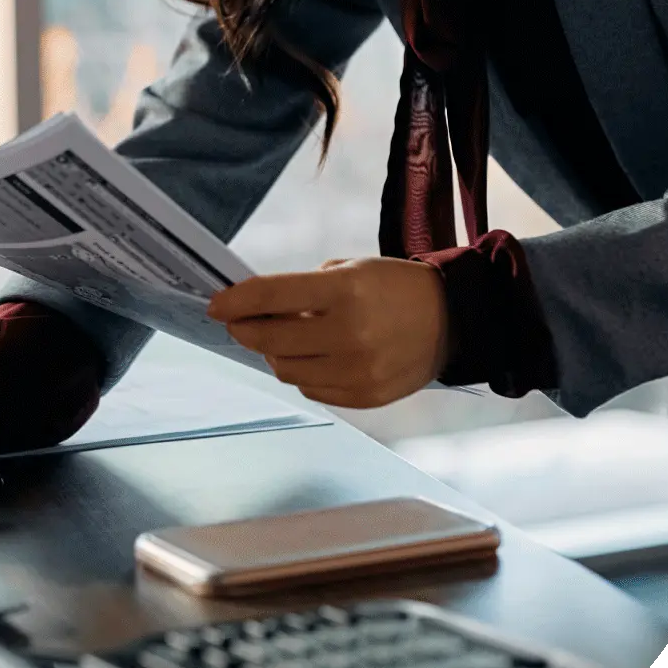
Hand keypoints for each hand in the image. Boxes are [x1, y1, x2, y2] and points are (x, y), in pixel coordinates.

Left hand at [206, 257, 448, 407]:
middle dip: (246, 330)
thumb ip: (301, 291)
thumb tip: (253, 311)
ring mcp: (360, 370)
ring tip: (283, 338)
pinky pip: (311, 389)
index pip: (272, 296)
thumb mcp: (349, 270)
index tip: (215, 305)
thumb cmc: (391, 288)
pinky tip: (313, 357)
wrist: (451, 321)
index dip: (235, 300)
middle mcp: (351, 333)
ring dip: (273, 354)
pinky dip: (302, 373)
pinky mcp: (367, 397)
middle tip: (239, 322)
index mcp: (346, 291)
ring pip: (286, 369)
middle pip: (271, 340)